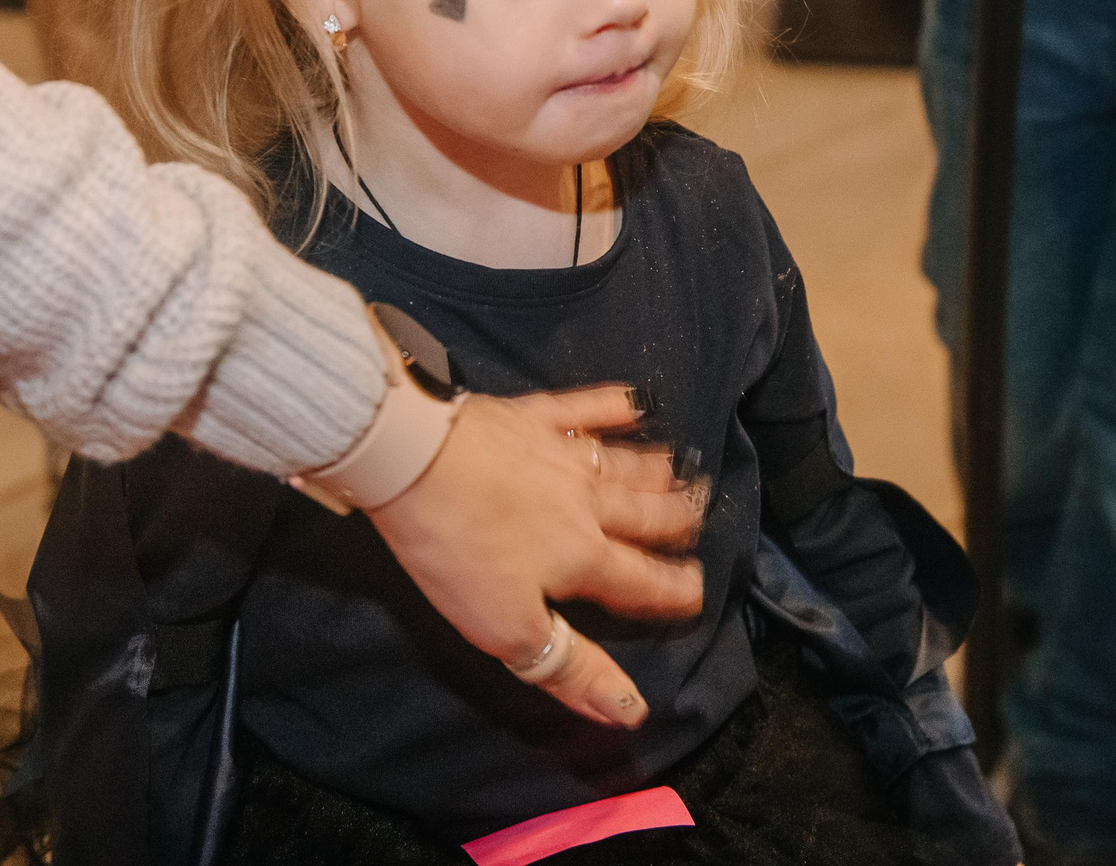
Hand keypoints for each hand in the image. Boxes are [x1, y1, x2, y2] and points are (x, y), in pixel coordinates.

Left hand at [368, 386, 702, 728]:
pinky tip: (635, 402)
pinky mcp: (530, 416)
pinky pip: (583, 407)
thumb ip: (571, 668)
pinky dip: (612, 406)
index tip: (698, 593)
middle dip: (675, 521)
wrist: (413, 459)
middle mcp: (585, 503)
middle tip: (702, 516)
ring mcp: (560, 453)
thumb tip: (632, 713)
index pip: (640, 581)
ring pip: (624, 465)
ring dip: (657, 472)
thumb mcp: (508, 628)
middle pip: (641, 515)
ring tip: (683, 471)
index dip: (672, 590)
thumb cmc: (457, 549)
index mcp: (582, 558)